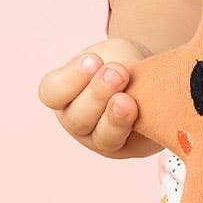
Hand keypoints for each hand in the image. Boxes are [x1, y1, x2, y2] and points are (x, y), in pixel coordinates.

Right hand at [37, 37, 157, 158]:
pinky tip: (144, 114)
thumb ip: (113, 62)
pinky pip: (131, 144)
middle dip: (97, 94)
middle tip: (117, 73)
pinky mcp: (129, 148)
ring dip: (115, 118)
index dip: (71, 78)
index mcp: (64, 95)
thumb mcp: (112, 53)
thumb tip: (121, 73)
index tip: (93, 60)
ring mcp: (101, 139)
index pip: (52, 93)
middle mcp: (77, 121)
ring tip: (126, 100)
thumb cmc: (122, 62)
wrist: (150, 82)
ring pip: (103, 136)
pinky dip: (137, 128)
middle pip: (77, 117)